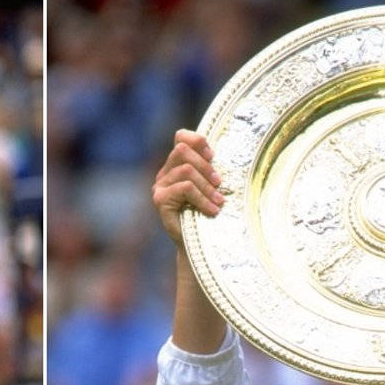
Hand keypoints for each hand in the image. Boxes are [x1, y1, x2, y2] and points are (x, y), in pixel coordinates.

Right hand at [152, 129, 224, 244]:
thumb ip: (210, 171)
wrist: (197, 246)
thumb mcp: (211, 188)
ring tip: (219, 201)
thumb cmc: (207, 215)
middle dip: (205, 166)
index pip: (181, 138)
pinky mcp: (160, 200)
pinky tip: (212, 210)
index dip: (197, 140)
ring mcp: (160, 186)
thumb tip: (224, 156)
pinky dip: (202, 198)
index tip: (213, 156)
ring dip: (207, 186)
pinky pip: (185, 188)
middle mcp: (165, 173)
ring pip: (186, 170)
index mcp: (177, 166)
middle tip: (219, 183)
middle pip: (182, 150)